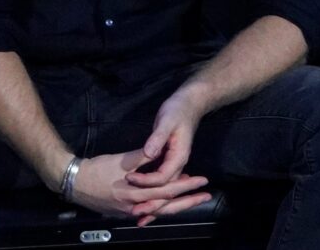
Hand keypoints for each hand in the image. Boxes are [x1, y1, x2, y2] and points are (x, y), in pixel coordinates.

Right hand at [71, 150, 209, 223]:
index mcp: (136, 193)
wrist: (74, 182)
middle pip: (168, 206)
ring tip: (189, 199)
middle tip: (205, 196)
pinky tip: (164, 205)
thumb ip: (141, 157)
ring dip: (176, 205)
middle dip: (188, 201)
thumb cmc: (96, 169)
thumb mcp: (120, 160)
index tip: (201, 181)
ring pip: (159, 211)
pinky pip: (147, 213)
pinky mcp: (123, 212)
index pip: (168, 190)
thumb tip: (157, 152)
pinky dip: (159, 209)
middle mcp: (136, 206)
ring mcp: (129, 212)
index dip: (186, 185)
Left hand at [122, 91, 210, 225]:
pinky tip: (146, 198)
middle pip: (166, 190)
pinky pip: (163, 182)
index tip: (129, 178)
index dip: (145, 180)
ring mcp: (175, 164)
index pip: (162, 177)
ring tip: (140, 215)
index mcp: (178, 157)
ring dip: (154, 203)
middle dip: (152, 202)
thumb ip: (158, 138)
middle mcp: (178, 164)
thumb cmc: (178, 110)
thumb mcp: (167, 121)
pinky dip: (155, 192)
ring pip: (165, 189)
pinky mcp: (170, 161)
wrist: (190, 104)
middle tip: (136, 214)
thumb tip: (149, 153)